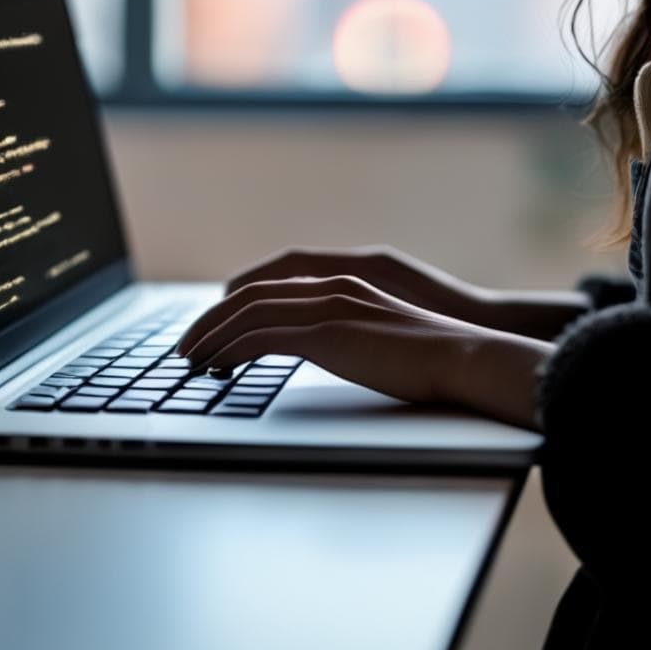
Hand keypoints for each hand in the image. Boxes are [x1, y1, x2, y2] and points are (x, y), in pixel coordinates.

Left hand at [175, 274, 479, 405]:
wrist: (464, 356)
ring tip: (190, 360)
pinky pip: (261, 338)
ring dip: (212, 336)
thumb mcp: (383, 334)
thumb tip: (332, 348)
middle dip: (211, 320)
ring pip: (248, 314)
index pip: (272, 286)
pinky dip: (231, 351)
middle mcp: (330, 286)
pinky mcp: (327, 333)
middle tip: (186, 346)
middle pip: (251, 295)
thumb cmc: (431, 355)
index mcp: (343, 283)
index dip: (236, 304)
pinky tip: (215, 367)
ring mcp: (328, 306)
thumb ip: (352, 331)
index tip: (214, 327)